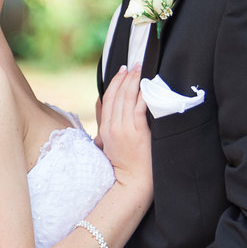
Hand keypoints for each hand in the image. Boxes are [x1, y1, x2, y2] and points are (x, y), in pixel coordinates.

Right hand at [98, 65, 150, 193]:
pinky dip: (142, 95)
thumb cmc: (122, 165)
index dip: (115, 82)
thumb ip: (102, 121)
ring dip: (135, 81)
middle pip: (117, 95)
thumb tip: (98, 102)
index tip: (122, 70)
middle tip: (134, 64)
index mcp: (104, 128)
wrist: (131, 182)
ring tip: (141, 69)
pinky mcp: (138, 133)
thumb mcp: (105, 142)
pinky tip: (147, 86)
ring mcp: (125, 130)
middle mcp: (113, 127)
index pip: (108, 99)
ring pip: (128, 98)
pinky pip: (140, 108)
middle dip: (126, 77)